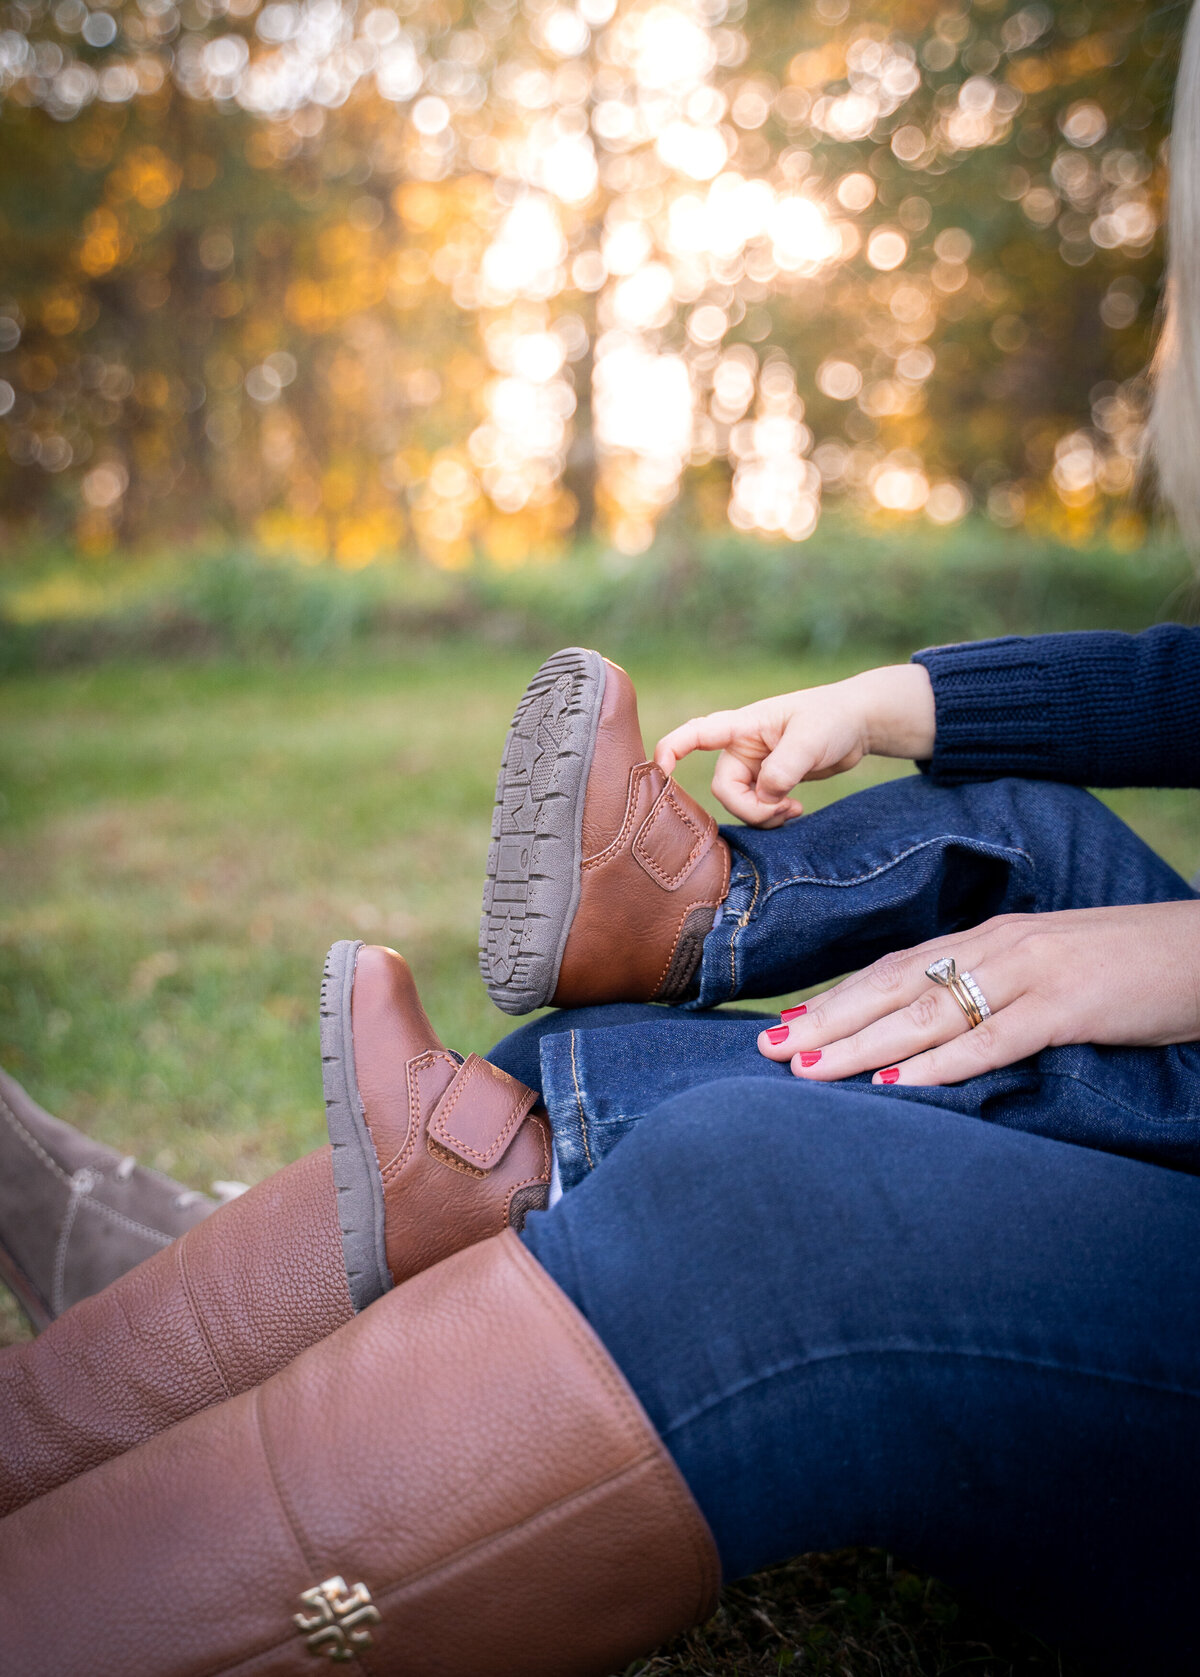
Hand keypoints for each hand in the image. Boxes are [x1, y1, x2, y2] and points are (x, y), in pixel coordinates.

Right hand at [654, 664, 935, 826]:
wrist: (859, 723)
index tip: (660, 772)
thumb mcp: (811, 740)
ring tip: (794, 810)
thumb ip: (784, 769)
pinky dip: (773, 816)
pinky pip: (757, 809)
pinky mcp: (768, 782)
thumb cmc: (833, 718)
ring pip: (740, 803)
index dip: (672, 751)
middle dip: (751, 808)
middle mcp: (741, 748)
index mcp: (743, 726)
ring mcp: (753, 767)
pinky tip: (796, 810)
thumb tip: (764, 798)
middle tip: (783, 810)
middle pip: (724, 789)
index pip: (696, 734)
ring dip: (764, 815)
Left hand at [757, 901, 1199, 1085]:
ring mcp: (1028, 975)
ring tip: (806, 1069)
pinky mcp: (1065, 1007)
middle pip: (893, 987)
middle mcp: (996, 948)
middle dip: (827, 1021)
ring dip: (859, 1044)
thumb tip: (942, 1027)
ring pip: (925, 1013)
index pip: (895, 969)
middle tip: (767, 1050)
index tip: (788, 1025)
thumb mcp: (1050, 971)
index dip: (838, 998)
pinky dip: (938, 1064)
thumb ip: (995, 991)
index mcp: (989, 940)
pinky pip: (989, 1039)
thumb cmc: (1129, 968)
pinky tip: (894, 1085)